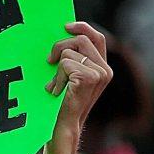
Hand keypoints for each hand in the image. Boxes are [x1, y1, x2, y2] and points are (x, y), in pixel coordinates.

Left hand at [46, 21, 111, 135]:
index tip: (65, 26)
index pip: (96, 38)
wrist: (63, 127)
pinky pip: (65, 64)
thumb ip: (74, 61)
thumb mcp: (70, 79)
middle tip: (48, 61)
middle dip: (60, 46)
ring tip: (55, 85)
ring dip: (56, 68)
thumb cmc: (61, 105)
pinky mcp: (89, 78)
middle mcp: (105, 70)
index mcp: (102, 68)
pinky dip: (56, 77)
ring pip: (71, 52)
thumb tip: (63, 37)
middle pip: (82, 40)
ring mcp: (99, 73)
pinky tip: (56, 91)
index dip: (82, 28)